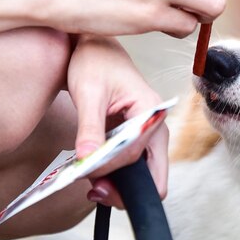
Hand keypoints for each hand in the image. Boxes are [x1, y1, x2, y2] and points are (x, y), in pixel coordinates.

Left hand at [67, 35, 167, 207]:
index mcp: (150, 112)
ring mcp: (147, 135)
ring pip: (142, 175)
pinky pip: (131, 166)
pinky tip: (92, 170)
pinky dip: (115, 175)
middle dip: (125, 189)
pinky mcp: (135, 139)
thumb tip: (87, 159)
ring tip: (89, 178)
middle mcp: (155, 126)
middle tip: (94, 190)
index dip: (109, 168)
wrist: (94, 48)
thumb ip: (89, 127)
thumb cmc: (95, 61)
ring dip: (118, 184)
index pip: (135, 155)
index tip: (84, 170)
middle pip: (152, 176)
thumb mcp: (88, 93)